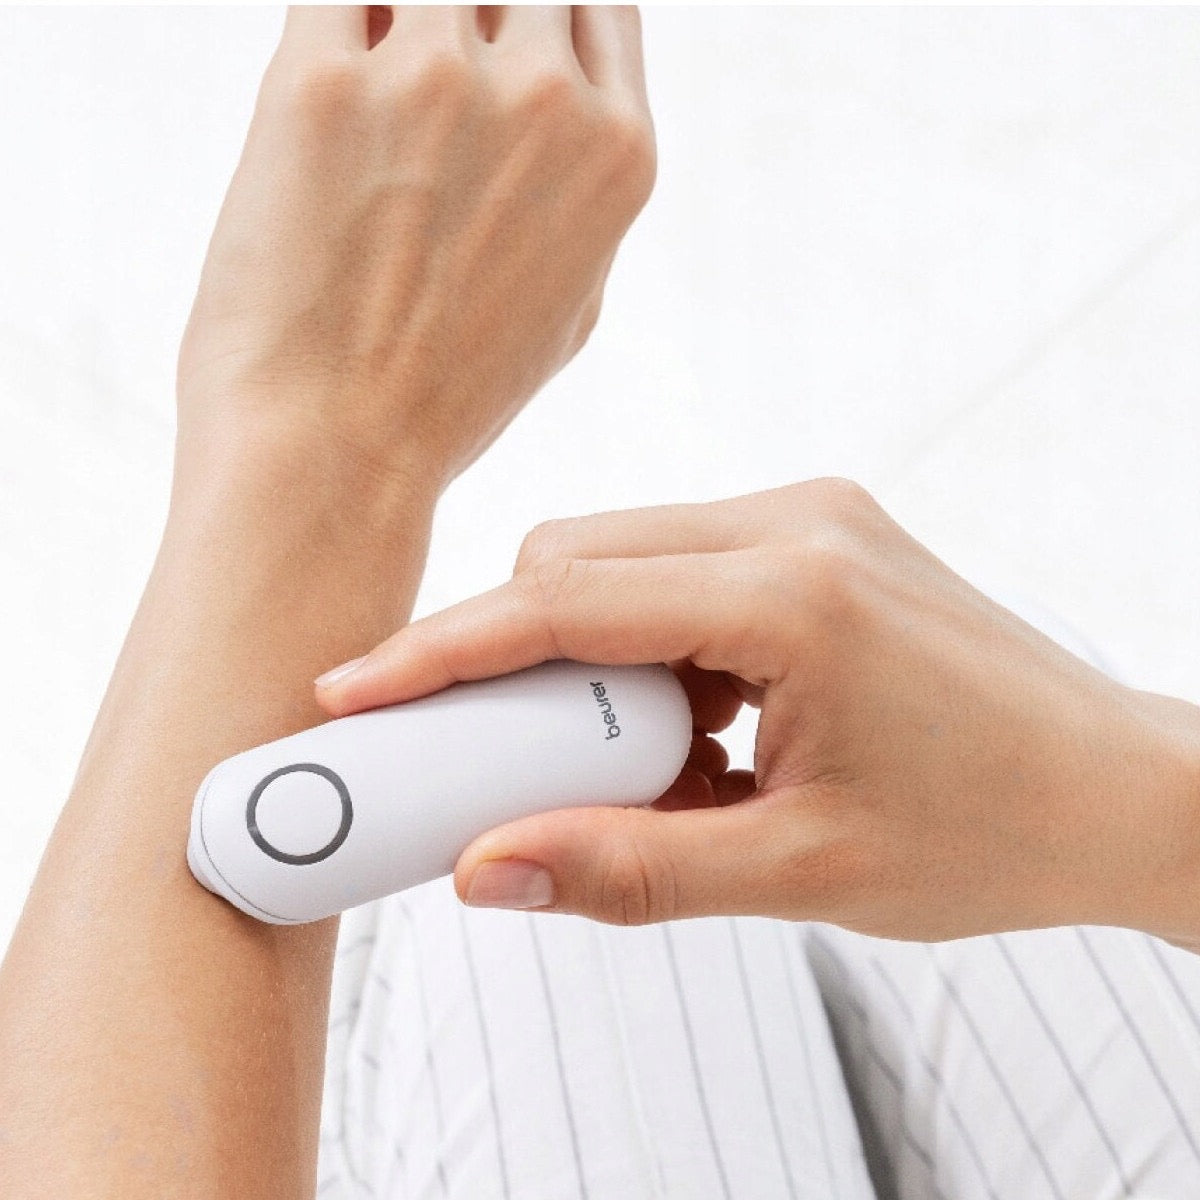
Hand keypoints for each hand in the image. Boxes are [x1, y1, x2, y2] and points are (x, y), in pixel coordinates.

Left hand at [178, 5, 654, 489]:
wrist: (334, 456)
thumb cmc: (447, 398)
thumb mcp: (570, 310)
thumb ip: (582, 195)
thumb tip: (568, 109)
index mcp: (620, 155)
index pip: (598, 2)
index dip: (543, 16)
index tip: (498, 44)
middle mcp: (546, 98)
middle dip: (470, 19)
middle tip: (421, 106)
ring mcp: (439, 78)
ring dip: (394, 30)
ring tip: (367, 131)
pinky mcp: (323, 81)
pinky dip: (328, 37)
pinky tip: (321, 116)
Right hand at [314, 479, 1199, 942]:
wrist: (1114, 790)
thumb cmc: (991, 832)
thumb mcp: (801, 873)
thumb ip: (632, 870)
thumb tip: (489, 868)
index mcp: (794, 595)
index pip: (565, 603)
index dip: (444, 650)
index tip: (358, 688)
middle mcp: (797, 523)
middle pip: (579, 560)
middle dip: (514, 660)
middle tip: (504, 764)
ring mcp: (811, 516)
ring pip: (624, 560)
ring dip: (592, 660)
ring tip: (646, 770)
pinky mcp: (818, 534)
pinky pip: (681, 570)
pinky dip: (650, 648)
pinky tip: (694, 734)